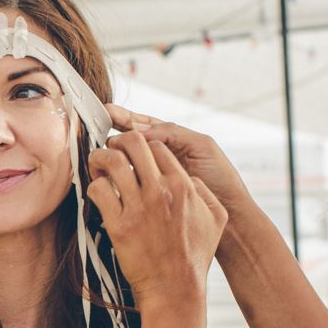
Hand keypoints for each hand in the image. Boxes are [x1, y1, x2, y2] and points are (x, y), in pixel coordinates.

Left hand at [87, 131, 227, 311]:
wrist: (175, 289)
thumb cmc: (194, 257)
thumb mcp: (215, 219)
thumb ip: (204, 193)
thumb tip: (189, 179)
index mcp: (183, 185)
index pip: (157, 146)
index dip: (141, 146)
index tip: (130, 154)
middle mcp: (161, 191)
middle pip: (133, 143)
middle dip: (117, 142)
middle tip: (109, 151)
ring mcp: (139, 207)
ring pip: (111, 161)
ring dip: (98, 158)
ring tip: (95, 165)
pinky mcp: (120, 225)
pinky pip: (99, 190)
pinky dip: (93, 186)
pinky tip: (96, 193)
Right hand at [106, 104, 253, 220]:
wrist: (231, 215)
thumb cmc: (222, 180)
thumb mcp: (202, 147)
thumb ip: (174, 134)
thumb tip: (141, 130)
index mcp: (174, 142)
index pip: (145, 126)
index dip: (125, 118)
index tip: (107, 113)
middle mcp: (163, 158)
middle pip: (132, 140)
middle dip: (114, 131)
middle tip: (96, 125)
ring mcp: (156, 177)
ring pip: (129, 160)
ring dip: (114, 153)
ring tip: (99, 147)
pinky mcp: (152, 196)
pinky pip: (132, 183)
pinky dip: (119, 177)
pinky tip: (107, 174)